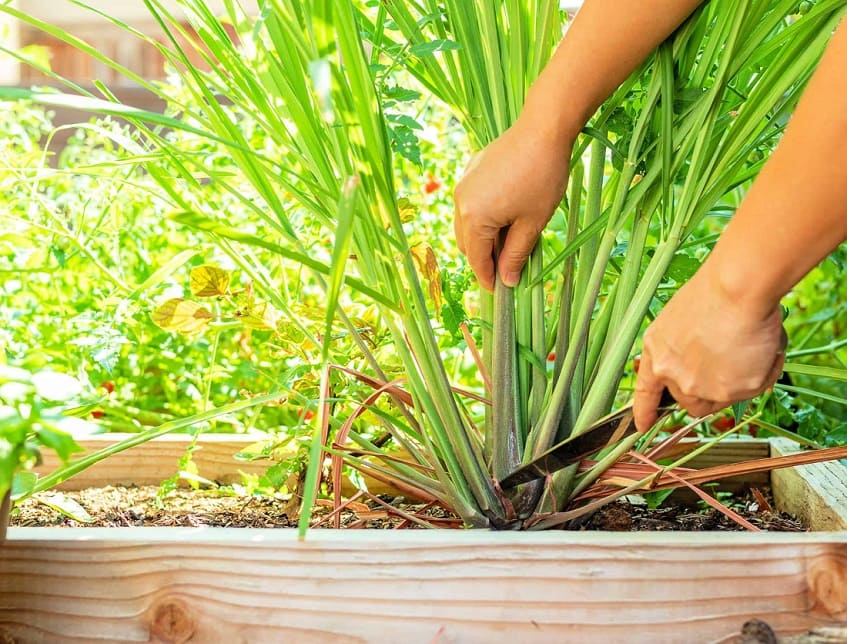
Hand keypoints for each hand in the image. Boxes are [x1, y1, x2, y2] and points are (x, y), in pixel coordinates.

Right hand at [453, 118, 570, 289]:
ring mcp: (464, 185)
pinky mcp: (471, 171)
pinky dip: (483, 217)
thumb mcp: (532, 223)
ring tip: (510, 241)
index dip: (488, 278)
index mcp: (474, 218)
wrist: (542, 129)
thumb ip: (516, 255)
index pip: (477, 260)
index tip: (499, 292)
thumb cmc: (542, 177)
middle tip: (508, 268)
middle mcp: (461, 202)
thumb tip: (507, 280)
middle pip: (467, 244)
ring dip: (483, 238)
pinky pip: (471, 204)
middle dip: (485, 258)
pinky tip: (506, 214)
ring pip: (467, 224)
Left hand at [633, 264, 786, 431]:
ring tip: (747, 350)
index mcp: (656, 353)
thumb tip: (703, 368)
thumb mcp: (680, 322)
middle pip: (689, 403)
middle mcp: (673, 376)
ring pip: (720, 401)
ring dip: (734, 385)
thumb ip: (683, 349)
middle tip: (727, 368)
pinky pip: (751, 390)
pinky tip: (762, 348)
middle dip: (707, 393)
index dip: (644, 412)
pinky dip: (761, 373)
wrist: (736, 289)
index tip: (642, 426)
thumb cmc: (713, 294)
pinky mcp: (731, 392)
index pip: (645, 392)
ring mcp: (701, 388)